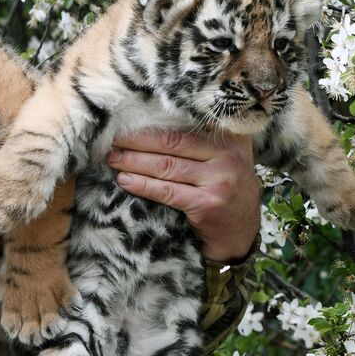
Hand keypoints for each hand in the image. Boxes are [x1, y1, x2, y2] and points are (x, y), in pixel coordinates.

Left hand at [107, 130, 260, 261]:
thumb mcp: (226, 160)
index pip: (185, 126)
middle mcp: (229, 156)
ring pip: (166, 166)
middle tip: (113, 140)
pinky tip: (125, 180)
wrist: (241, 234)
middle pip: (172, 144)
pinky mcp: (207, 205)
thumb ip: (204, 141)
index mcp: (232, 138)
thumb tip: (153, 124)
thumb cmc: (226, 192)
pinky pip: (166, 191)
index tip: (129, 121)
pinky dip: (142, 184)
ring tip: (114, 159)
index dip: (154, 124)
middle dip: (138, 141)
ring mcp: (219, 181)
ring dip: (134, 162)